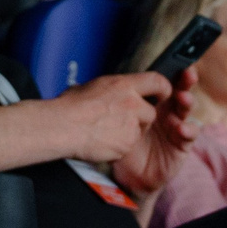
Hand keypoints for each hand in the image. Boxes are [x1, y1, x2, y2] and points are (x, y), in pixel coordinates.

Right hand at [36, 72, 169, 166]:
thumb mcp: (91, 86)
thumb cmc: (69, 107)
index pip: (157, 81)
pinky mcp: (127, 144)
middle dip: (140, 118)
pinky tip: (102, 141)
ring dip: (128, 132)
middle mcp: (132, 104)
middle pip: (150, 112)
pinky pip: (128, 146)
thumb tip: (107, 90)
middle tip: (120, 120)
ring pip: (139, 130)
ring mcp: (131, 126)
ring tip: (105, 130)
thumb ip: (108, 89)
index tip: (163, 93)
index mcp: (123, 86)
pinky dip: (118, 146)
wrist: (63, 127)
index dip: (163, 88)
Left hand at [107, 69, 197, 198]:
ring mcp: (176, 128)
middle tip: (188, 75)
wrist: (128, 176)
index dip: (173, 73)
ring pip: (186, 111)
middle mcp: (168, 113)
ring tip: (183, 99)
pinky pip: (189, 135)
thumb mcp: (121, 121)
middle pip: (180, 92)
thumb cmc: (125, 145)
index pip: (166, 84)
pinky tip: (182, 128)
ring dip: (187, 103)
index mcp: (155, 104)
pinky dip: (188, 130)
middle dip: (186, 82)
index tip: (178, 63)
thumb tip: (113, 83)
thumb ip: (122, 104)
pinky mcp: (181, 146)